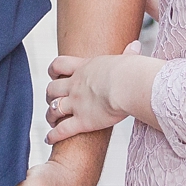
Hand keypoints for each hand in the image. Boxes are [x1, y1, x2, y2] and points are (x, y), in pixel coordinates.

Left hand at [44, 43, 162, 143]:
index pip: (59, 64)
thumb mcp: (127, 59)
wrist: (128, 86)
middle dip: (50, 95)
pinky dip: (53, 136)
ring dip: (50, 116)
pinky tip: (49, 139)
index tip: (53, 75)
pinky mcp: (82, 121)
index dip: (53, 70)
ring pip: (53, 109)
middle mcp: (75, 85)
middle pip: (52, 89)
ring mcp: (76, 103)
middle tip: (52, 100)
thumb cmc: (131, 72)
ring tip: (52, 121)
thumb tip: (136, 45)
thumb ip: (128, 54)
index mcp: (84, 68)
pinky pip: (62, 130)